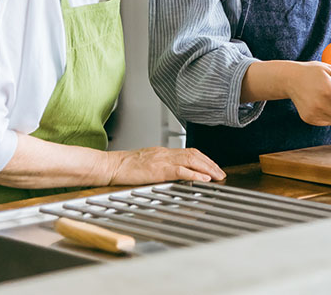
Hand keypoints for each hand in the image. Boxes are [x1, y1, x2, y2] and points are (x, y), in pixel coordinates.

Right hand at [108, 147, 225, 185]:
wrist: (110, 166)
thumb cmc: (124, 167)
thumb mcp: (146, 164)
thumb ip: (160, 166)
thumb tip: (173, 172)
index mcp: (163, 152)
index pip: (189, 152)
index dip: (204, 159)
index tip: (213, 167)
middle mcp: (166, 153)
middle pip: (195, 155)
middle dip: (210, 164)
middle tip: (220, 173)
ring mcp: (162, 160)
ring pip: (191, 160)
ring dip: (207, 168)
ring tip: (217, 176)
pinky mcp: (158, 170)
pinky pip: (180, 170)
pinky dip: (194, 174)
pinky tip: (202, 179)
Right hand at [285, 61, 330, 129]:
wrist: (290, 79)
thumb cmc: (313, 72)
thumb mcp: (330, 71)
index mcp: (329, 90)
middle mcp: (321, 104)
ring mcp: (313, 113)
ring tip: (328, 98)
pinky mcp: (308, 118)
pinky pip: (327, 122)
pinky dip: (329, 115)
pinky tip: (321, 103)